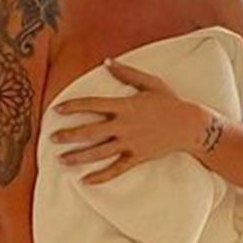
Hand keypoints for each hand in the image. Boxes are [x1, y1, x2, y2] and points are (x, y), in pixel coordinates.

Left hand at [49, 59, 202, 184]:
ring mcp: (130, 143)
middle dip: (69, 135)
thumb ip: (127, 73)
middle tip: (52, 138)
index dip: (73, 106)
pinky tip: (86, 181)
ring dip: (78, 157)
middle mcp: (124, 126)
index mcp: (124, 106)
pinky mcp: (137, 157)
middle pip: (90, 132)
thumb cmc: (170, 102)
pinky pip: (116, 169)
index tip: (57, 110)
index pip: (92, 105)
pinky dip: (101, 176)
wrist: (189, 125)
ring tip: (62, 160)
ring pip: (99, 152)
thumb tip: (107, 62)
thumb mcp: (150, 83)